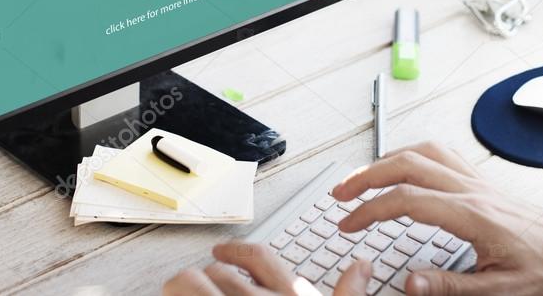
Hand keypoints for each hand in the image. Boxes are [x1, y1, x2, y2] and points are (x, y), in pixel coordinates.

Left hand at [162, 241, 371, 295]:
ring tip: (180, 295)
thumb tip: (362, 266)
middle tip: (202, 289)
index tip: (220, 253)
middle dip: (207, 277)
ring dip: (182, 288)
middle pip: (218, 270)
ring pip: (188, 283)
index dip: (236, 251)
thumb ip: (348, 295)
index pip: (260, 258)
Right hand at [332, 142, 542, 295]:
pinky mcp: (485, 183)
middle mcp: (472, 190)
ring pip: (423, 152)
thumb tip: (409, 282)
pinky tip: (405, 166)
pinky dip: (414, 154)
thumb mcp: (501, 290)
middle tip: (340, 192)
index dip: (369, 210)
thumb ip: (450, 286)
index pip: (406, 199)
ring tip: (362, 176)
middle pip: (407, 164)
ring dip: (387, 159)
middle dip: (366, 175)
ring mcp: (479, 181)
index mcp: (472, 214)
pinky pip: (443, 154)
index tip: (348, 223)